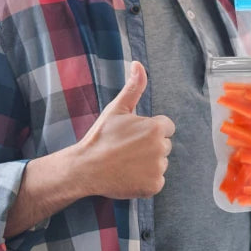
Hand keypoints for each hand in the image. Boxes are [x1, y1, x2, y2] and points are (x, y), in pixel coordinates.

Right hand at [75, 61, 174, 198]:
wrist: (85, 168)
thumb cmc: (100, 137)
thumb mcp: (117, 109)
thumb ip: (134, 87)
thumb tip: (138, 64)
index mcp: (156, 128)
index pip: (165, 127)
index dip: (149, 131)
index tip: (132, 136)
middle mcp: (161, 148)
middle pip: (164, 145)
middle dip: (150, 147)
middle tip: (127, 150)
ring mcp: (158, 169)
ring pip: (160, 163)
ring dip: (148, 164)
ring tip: (126, 162)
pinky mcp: (153, 186)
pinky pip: (157, 181)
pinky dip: (145, 181)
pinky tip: (129, 176)